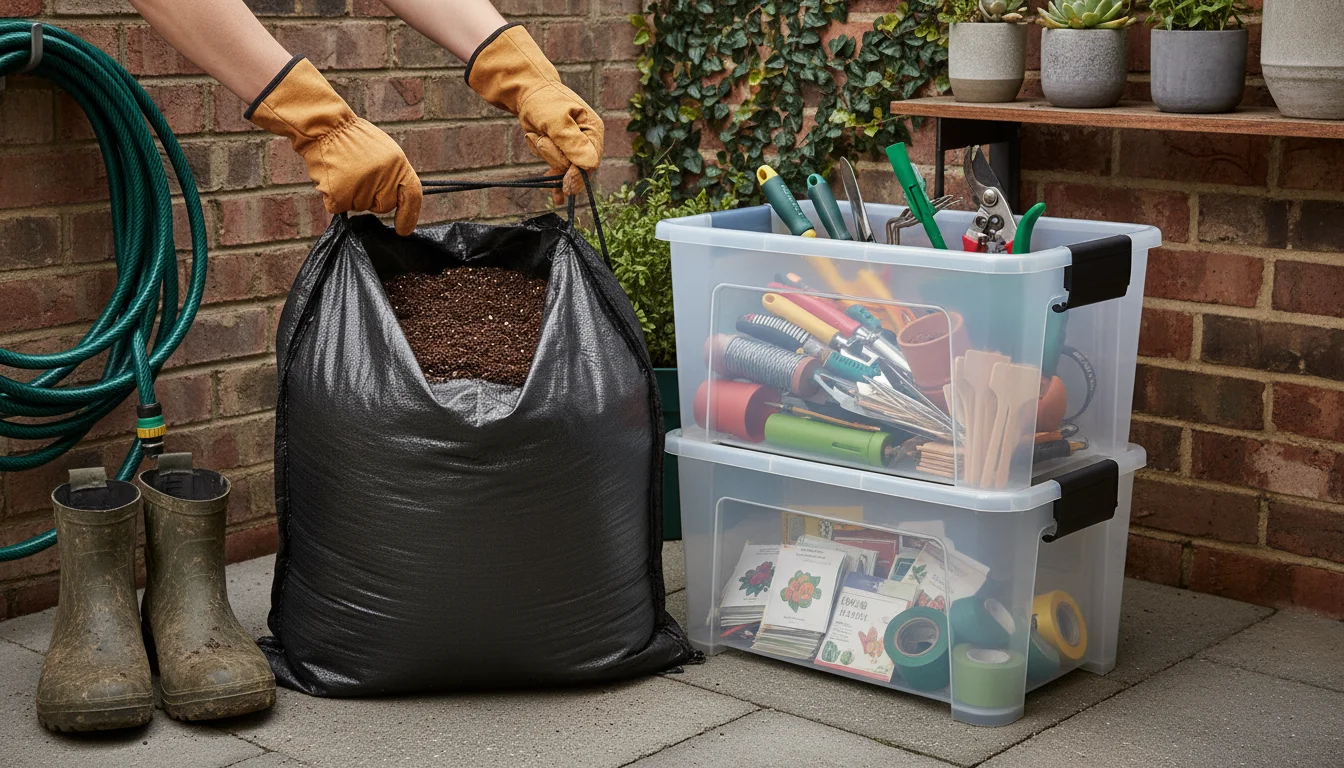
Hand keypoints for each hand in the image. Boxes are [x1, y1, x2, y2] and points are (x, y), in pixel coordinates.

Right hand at [248, 57, 421, 234]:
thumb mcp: (384, 151)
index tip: (403, 231)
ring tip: (343, 170)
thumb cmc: (352, 138)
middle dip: (373, 198)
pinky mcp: (340, 195)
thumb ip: (393, 174)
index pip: (412, 195)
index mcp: (398, 164)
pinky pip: (340, 207)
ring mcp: (361, 187)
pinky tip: (332, 177)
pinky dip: (334, 197)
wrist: (324, 126)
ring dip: (351, 195)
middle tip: (359, 175)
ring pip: (360, 207)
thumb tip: (399, 200)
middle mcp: (383, 177)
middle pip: (383, 206)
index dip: (410, 215)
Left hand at [466, 24, 603, 204]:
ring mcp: (573, 149)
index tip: (564, 185)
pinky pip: (554, 169)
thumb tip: (589, 165)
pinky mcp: (561, 153)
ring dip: (545, 153)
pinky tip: (550, 181)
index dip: (578, 176)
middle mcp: (587, 142)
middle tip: (541, 140)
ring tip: (537, 133)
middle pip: (576, 169)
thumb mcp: (557, 120)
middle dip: (556, 159)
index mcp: (593, 131)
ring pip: (562, 169)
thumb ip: (571, 142)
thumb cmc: (544, 102)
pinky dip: (547, 167)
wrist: (527, 93)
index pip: (591, 162)